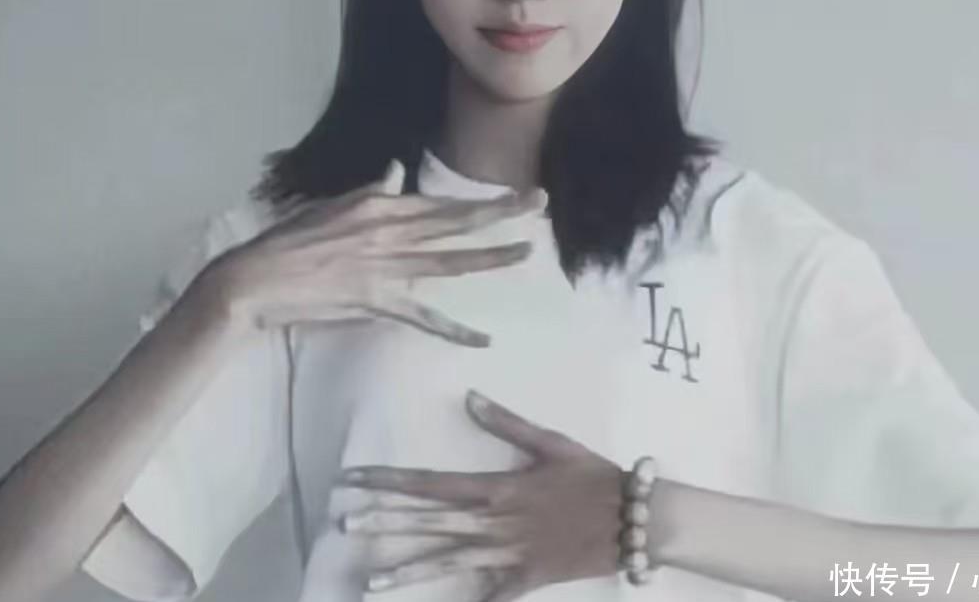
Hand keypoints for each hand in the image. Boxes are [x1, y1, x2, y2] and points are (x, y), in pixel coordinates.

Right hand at [199, 160, 546, 346]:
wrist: (255, 280)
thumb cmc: (289, 241)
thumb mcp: (330, 206)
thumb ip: (368, 193)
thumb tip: (394, 173)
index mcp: (379, 208)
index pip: (442, 204)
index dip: (482, 201)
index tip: (517, 196)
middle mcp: (389, 231)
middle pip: (454, 222)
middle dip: (500, 212)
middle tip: (538, 201)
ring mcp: (385, 268)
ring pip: (448, 261)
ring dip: (489, 257)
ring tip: (526, 252)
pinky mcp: (375, 301)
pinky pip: (422, 317)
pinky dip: (453, 330)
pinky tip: (482, 338)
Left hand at [339, 391, 624, 599]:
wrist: (634, 518)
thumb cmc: (591, 475)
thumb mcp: (551, 442)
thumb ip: (507, 422)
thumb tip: (468, 396)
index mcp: (497, 487)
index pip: (431, 483)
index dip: (391, 480)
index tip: (354, 477)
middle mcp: (495, 524)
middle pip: (431, 524)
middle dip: (386, 522)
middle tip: (344, 522)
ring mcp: (508, 556)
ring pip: (450, 565)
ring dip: (410, 571)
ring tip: (370, 581)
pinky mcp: (526, 581)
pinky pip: (492, 596)